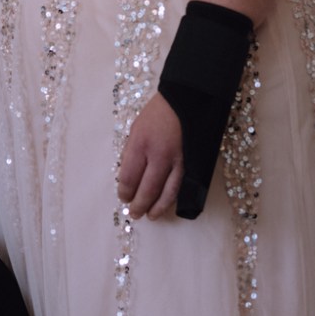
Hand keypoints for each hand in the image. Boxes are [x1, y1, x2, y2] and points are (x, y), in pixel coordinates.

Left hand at [116, 93, 184, 219]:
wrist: (186, 100)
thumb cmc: (157, 114)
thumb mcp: (136, 129)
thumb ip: (131, 153)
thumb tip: (127, 177)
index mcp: (140, 144)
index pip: (129, 177)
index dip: (125, 192)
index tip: (123, 197)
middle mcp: (158, 154)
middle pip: (146, 189)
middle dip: (138, 204)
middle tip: (134, 213)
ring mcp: (177, 160)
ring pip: (166, 192)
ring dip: (157, 207)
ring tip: (150, 216)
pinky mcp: (191, 162)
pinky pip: (181, 185)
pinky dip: (172, 198)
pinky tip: (166, 205)